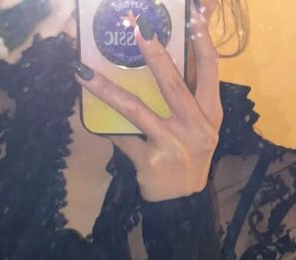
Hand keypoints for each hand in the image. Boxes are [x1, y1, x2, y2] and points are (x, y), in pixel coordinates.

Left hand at [73, 3, 222, 201]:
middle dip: (155, 54)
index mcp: (210, 114)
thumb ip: (190, 98)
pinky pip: (122, 139)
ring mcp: (172, 145)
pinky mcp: (150, 162)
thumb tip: (165, 59)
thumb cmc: (188, 158)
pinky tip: (87, 114)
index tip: (192, 13)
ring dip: (108, 89)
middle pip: (173, 84)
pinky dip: (105, 128)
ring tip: (84, 72)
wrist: (182, 204)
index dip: (202, 40)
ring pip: (137, 110)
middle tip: (138, 28)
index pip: (210, 69)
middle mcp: (196, 127)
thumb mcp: (200, 129)